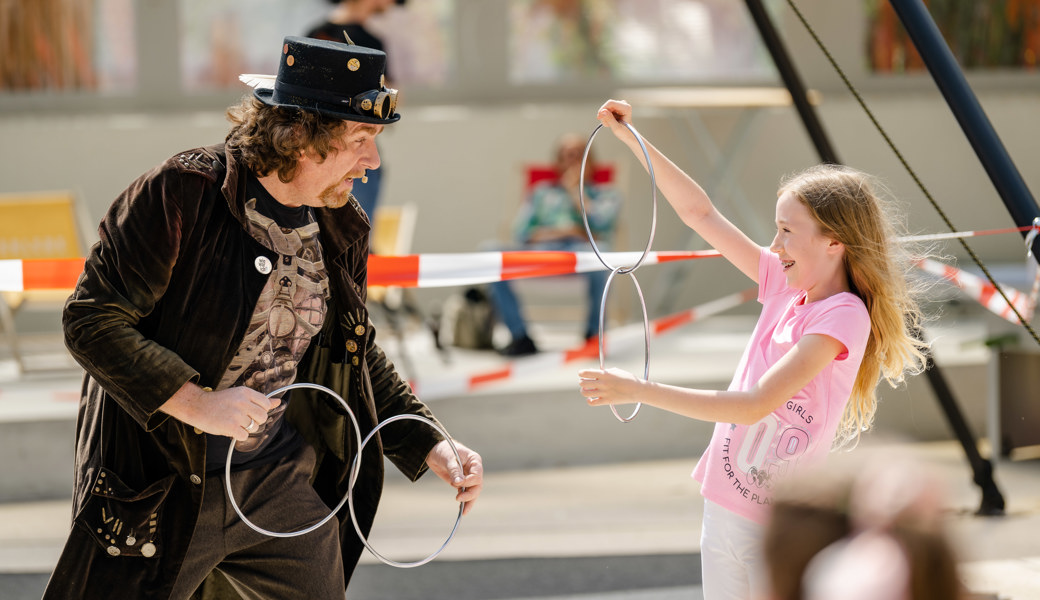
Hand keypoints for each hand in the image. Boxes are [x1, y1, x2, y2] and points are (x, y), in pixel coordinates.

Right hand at [160, 383, 280, 441]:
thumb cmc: (219, 402)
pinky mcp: (231, 426)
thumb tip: (278, 402)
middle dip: (254, 421)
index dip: (260, 410)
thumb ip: (259, 400)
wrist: (197, 406)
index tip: (250, 411)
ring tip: (233, 422)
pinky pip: (244, 436)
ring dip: (245, 428)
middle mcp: (243, 402)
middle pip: (262, 417)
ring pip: (254, 427)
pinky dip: (238, 435)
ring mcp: (237, 414)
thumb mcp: (239, 395)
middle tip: (241, 419)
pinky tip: (229, 429)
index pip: (266, 403)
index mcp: (246, 392)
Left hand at [425, 439, 483, 514]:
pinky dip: (464, 500)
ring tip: (463, 511)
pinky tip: (462, 509)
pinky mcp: (461, 483)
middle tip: (459, 499)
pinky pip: (465, 493)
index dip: (469, 482)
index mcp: (474, 461)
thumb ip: (455, 471)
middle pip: (477, 486)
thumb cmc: (443, 450)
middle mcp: (473, 470)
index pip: (477, 475)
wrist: (433, 451)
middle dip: (470, 494)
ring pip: (473, 491)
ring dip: (468, 501)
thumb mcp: (449, 459)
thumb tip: (459, 484)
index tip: (457, 484)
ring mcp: (468, 477)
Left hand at [578, 367, 644, 406]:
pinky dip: (589, 400)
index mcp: (605, 374)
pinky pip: (592, 402)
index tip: (582, 374)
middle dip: (582, 382)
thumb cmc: (627, 378)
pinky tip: (592, 398)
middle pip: (583, 383)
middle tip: (585, 382)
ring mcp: (604, 393)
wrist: (637, 390)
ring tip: (587, 390)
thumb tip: (592, 372)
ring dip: (584, 391)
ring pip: (585, 393)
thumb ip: (604, 372)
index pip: (586, 373)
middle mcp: (603, 383)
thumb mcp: (615, 371)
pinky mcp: (607, 401)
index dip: (581, 373)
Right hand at [596, 99, 633, 138]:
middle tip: (606, 124)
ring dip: (605, 117)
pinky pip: (607, 110)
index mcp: (626, 108)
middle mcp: (623, 104)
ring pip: (606, 108)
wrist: (628, 135)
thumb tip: (602, 111)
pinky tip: (610, 123)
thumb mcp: (616, 128)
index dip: (603, 109)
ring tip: (610, 125)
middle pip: (608, 105)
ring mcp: (620, 105)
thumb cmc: (625, 133)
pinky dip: (606, 117)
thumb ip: (609, 119)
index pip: (610, 103)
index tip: (599, 117)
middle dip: (604, 115)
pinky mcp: (616, 108)